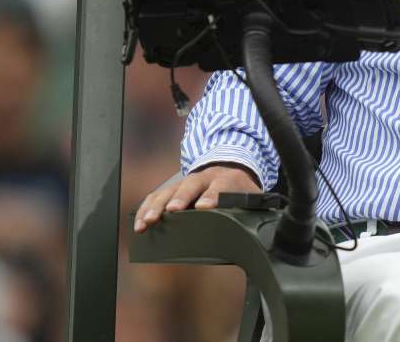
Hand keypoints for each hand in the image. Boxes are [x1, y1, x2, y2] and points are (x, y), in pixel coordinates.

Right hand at [133, 163, 259, 232]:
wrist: (231, 167)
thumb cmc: (240, 190)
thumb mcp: (252, 198)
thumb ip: (253, 211)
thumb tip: (260, 232)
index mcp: (227, 180)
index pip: (220, 188)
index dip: (212, 197)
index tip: (204, 207)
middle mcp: (204, 178)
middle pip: (190, 187)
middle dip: (180, 199)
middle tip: (172, 210)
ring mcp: (185, 182)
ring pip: (168, 191)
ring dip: (156, 207)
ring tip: (147, 222)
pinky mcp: (172, 188)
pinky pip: (156, 196)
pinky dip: (146, 209)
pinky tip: (139, 223)